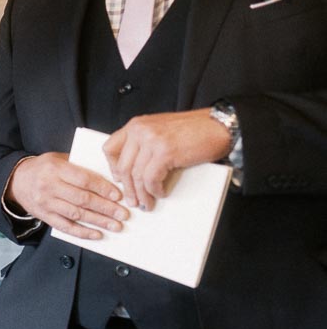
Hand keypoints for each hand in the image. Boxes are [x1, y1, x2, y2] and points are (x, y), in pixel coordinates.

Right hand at [6, 152, 126, 239]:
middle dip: (106, 208)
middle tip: (123, 214)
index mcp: (56, 169)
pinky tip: (97, 234)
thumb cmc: (42, 168)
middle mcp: (50, 186)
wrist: (16, 180)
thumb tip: (107, 175)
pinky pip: (65, 226)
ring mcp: (46, 203)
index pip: (84, 179)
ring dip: (98, 221)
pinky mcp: (44, 216)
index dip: (103, 188)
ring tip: (115, 226)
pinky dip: (82, 232)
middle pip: (82, 199)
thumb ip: (79, 166)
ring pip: (76, 214)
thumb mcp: (58, 159)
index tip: (119, 196)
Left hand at [103, 110, 232, 210]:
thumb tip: (134, 169)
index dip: (111, 167)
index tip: (119, 179)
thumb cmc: (194, 130)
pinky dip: (154, 190)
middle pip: (122, 166)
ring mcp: (151, 140)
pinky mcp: (165, 152)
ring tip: (146, 203)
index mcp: (136, 125)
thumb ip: (144, 143)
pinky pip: (151, 178)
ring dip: (141, 194)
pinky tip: (160, 193)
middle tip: (132, 200)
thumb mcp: (160, 130)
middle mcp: (140, 130)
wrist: (219, 125)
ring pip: (136, 175)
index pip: (110, 147)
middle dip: (127, 187)